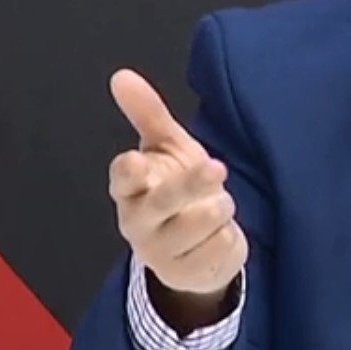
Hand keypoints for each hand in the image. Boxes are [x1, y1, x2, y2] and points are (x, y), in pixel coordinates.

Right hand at [108, 69, 246, 300]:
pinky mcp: (187, 273)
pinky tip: (218, 237)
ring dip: (221, 207)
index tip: (135, 160)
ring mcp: (161, 252)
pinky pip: (222, 245)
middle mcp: (139, 222)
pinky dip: (228, 236)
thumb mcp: (166, 149)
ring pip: (205, 220)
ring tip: (214, 206)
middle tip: (216, 167)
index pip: (123, 179)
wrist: (195, 248)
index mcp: (130, 190)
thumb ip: (147, 114)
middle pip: (167, 201)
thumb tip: (122, 76)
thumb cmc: (175, 188)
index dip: (129, 171)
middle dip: (191, 184)